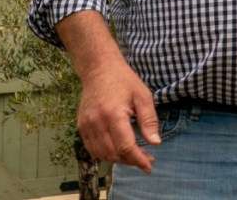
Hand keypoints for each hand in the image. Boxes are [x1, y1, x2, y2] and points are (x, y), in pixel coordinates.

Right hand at [76, 58, 159, 172]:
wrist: (99, 69)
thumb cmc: (124, 80)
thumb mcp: (143, 96)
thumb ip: (149, 120)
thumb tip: (155, 143)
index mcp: (113, 114)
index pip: (125, 146)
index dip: (138, 160)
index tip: (149, 166)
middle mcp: (96, 123)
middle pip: (113, 154)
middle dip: (131, 161)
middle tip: (146, 159)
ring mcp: (86, 126)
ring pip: (102, 154)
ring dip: (118, 160)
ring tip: (134, 156)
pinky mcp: (81, 127)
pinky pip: (92, 149)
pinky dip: (105, 154)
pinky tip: (118, 151)